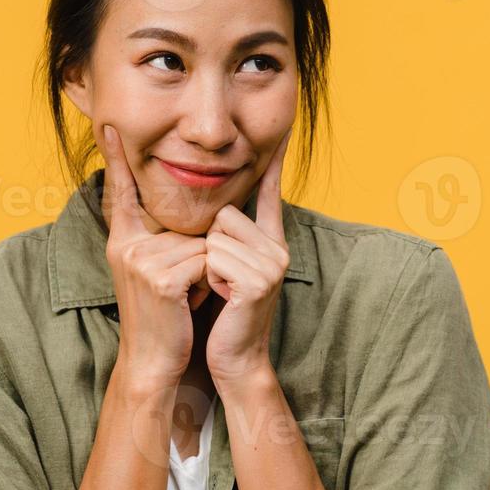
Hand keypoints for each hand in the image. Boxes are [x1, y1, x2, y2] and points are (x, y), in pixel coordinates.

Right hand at [96, 123, 211, 385]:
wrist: (154, 361)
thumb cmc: (164, 318)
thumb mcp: (156, 272)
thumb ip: (161, 241)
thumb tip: (182, 215)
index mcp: (122, 241)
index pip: (121, 193)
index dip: (118, 159)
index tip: (110, 125)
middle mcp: (125, 246)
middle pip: (183, 223)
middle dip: (196, 256)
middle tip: (183, 291)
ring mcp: (141, 261)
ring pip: (199, 243)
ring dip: (204, 272)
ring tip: (185, 299)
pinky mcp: (161, 278)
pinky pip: (204, 261)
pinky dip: (208, 282)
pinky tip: (190, 304)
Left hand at [204, 127, 292, 388]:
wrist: (234, 358)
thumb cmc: (222, 314)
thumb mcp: (224, 268)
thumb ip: (226, 238)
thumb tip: (212, 210)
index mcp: (271, 241)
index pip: (270, 193)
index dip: (275, 163)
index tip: (282, 130)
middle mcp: (278, 247)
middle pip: (226, 214)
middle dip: (209, 245)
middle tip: (219, 279)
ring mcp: (272, 263)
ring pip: (217, 235)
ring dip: (206, 264)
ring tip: (220, 290)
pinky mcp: (259, 281)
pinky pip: (215, 258)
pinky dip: (208, 279)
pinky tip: (222, 299)